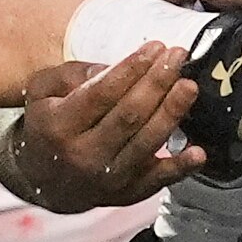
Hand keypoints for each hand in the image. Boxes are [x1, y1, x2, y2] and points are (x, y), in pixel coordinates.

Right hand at [0, 42, 204, 212]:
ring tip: (188, 87)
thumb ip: (72, 75)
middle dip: (157, 83)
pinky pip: (158, 181)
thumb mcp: (43, 93)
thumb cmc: (49, 125)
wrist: (44, 180)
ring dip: (171, 113)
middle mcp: (83, 154)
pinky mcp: (127, 193)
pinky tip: (198, 151)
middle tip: (177, 57)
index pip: (101, 93)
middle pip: (128, 115)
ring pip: (146, 142)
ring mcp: (107, 178)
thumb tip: (114, 67)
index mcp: (59, 125)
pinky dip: (181, 167)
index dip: (131, 69)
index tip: (155, 48)